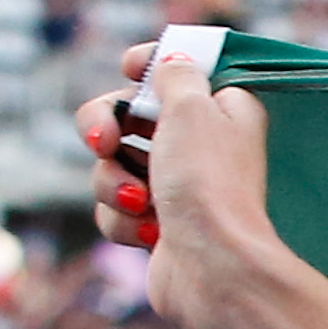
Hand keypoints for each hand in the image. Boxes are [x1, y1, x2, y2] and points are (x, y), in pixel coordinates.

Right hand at [74, 38, 275, 328]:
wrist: (214, 268)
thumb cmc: (207, 183)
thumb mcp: (193, 108)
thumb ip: (177, 76)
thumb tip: (175, 61)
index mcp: (223, 113)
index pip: (178, 74)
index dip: (147, 67)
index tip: (128, 67)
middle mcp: (202, 149)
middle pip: (126, 118)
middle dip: (105, 129)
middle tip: (104, 142)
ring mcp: (178, 190)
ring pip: (112, 167)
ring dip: (114, 183)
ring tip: (142, 202)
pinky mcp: (159, 226)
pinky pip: (115, 209)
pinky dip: (124, 220)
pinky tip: (150, 235)